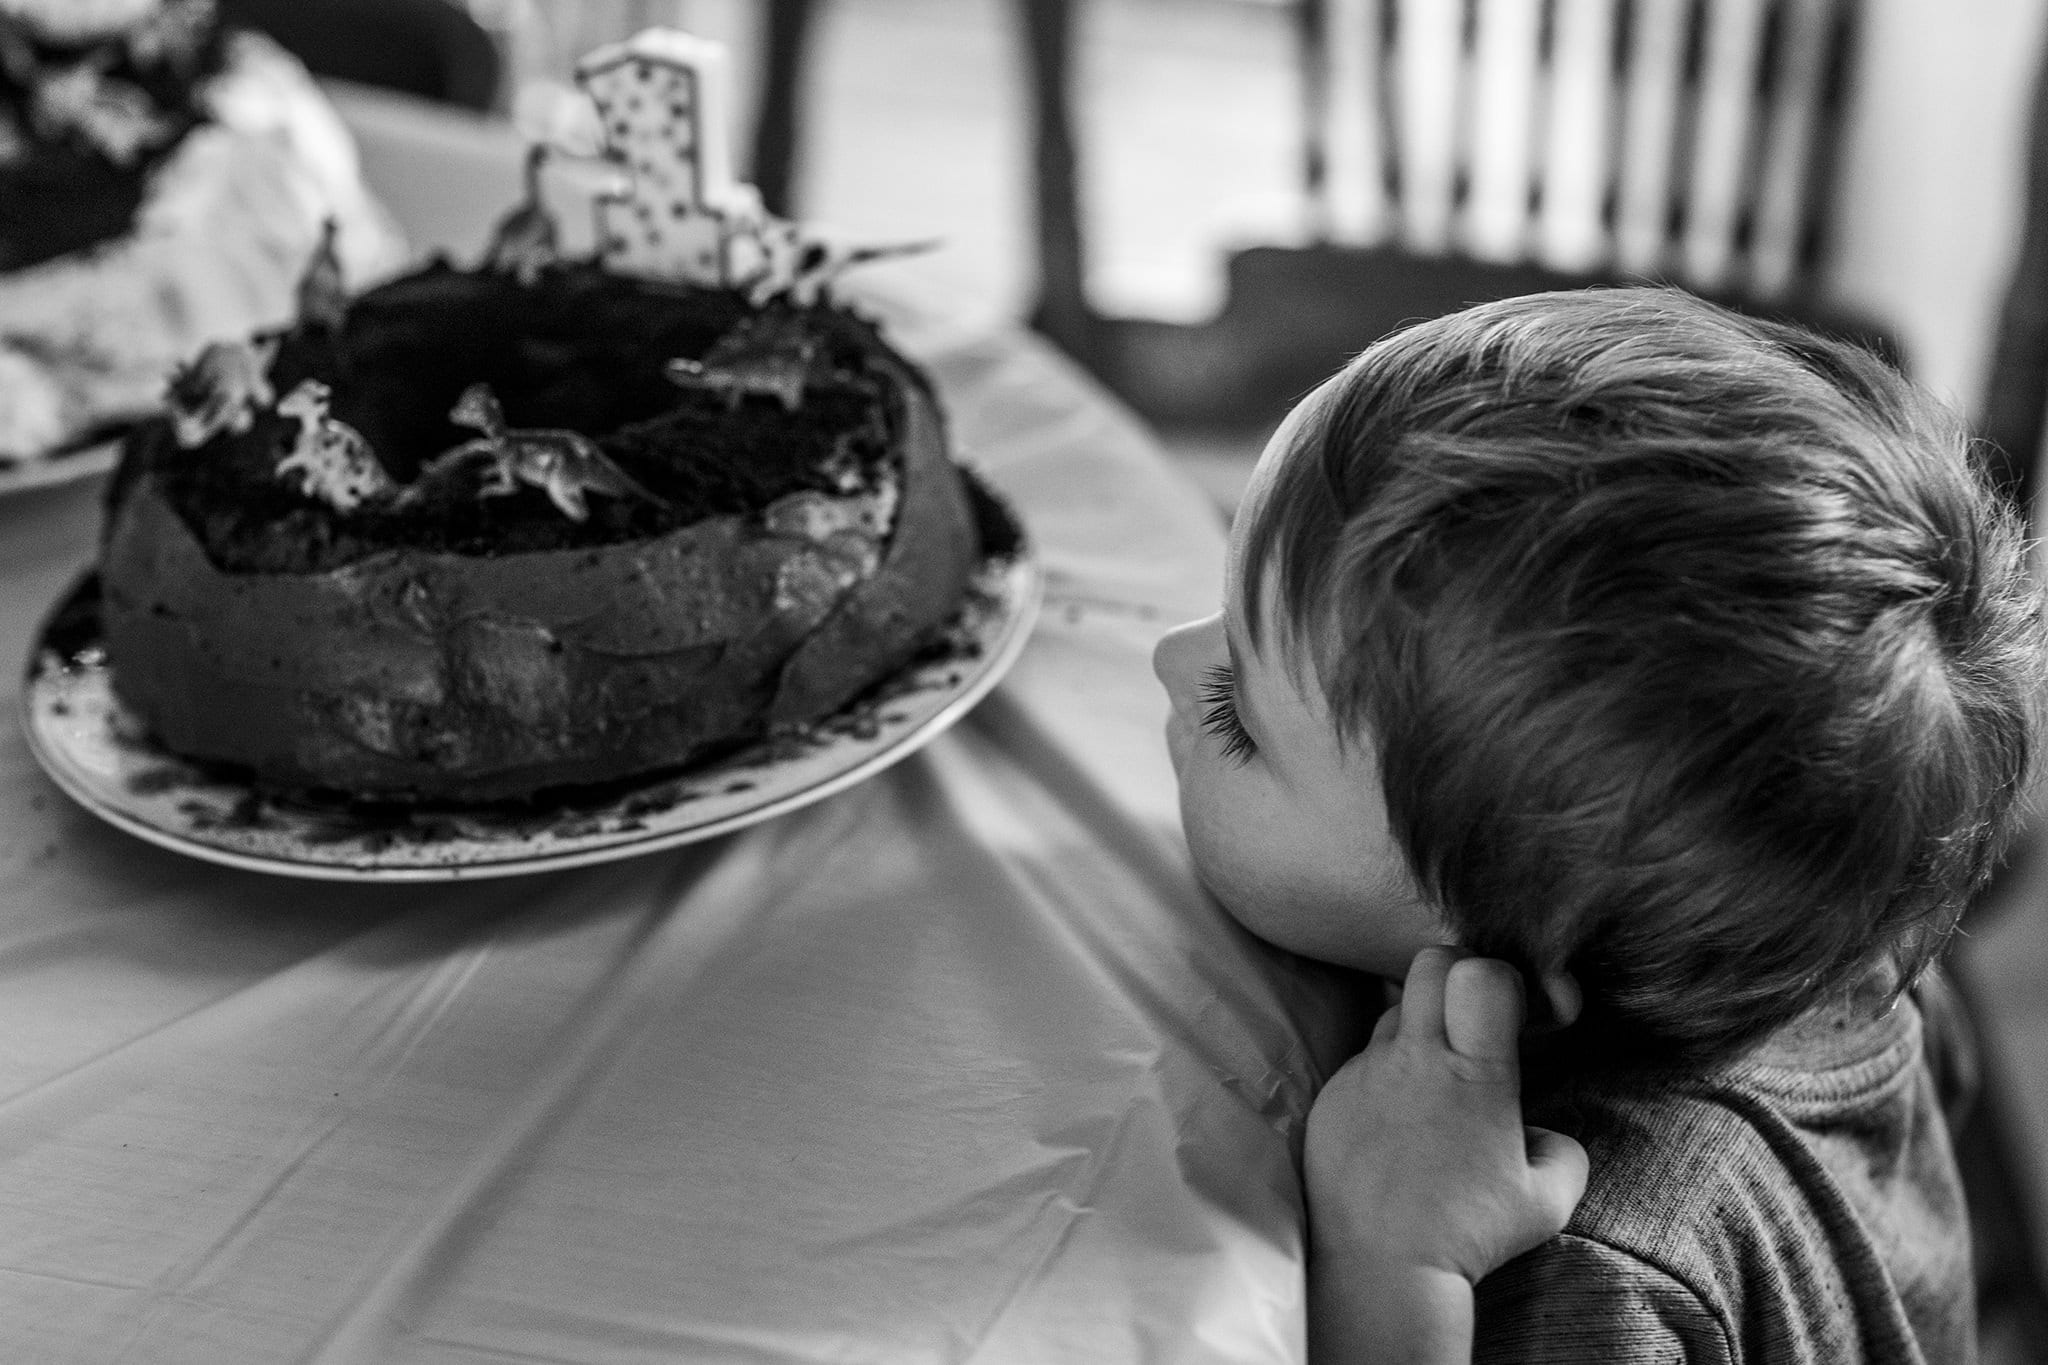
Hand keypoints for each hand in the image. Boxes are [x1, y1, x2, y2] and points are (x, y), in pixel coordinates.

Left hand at [1304, 947, 1587, 1285]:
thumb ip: (1562, 1149)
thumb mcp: (1548, 1198)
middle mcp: (1416, 1060)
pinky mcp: (1330, 1096)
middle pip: (1430, 963)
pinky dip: (1384, 1076)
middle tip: (1471, 1024)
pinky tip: (1396, 1125)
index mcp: (1476, 1075)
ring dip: (1418, 1030)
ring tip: (1434, 1087)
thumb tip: (1541, 1132)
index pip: (1482, 974)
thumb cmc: (1469, 1234)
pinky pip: (1361, 1061)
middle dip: (1457, 975)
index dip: (1502, 979)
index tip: (1512, 1015)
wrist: (1382, 1267)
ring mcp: (1366, 1074)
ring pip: (1392, 1012)